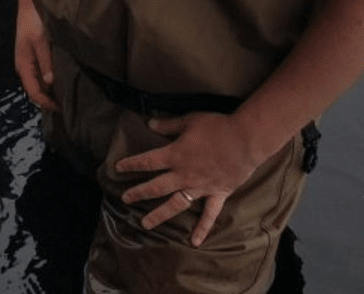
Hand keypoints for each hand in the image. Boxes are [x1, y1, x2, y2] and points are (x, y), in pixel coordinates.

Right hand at [14, 0, 58, 111]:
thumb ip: (46, 61)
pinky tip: (64, 77)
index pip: (33, 92)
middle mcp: (25, 66)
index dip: (47, 103)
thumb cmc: (34, 21)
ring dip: (53, 88)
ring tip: (69, 92)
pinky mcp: (36, 54)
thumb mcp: (41, 41)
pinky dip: (53, 78)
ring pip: (41, 82)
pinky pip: (43, 72)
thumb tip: (50, 82)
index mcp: (23, 65)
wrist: (30, 2)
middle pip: (37, 89)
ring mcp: (30, 60)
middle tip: (70, 103)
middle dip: (51, 98)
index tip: (63, 108)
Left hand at [115, 111, 265, 246]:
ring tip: (145, 224)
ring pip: (176, 204)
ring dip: (160, 215)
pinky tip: (195, 242)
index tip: (118, 168)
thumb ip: (168, 125)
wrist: (245, 140)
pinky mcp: (218, 194)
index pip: (148, 161)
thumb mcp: (189, 121)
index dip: (132, 164)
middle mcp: (185, 175)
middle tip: (125, 199)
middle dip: (139, 193)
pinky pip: (208, 215)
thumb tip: (149, 123)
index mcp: (176, 155)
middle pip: (157, 187)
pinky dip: (202, 228)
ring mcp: (201, 187)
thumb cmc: (216, 127)